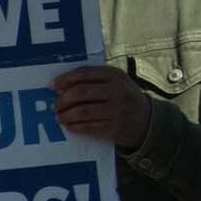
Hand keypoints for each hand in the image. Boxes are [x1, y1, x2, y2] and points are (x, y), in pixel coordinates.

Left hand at [47, 63, 165, 151]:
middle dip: (63, 99)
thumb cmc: (125, 98)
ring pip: (82, 111)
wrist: (148, 120)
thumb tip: (62, 86)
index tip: (52, 86)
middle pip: (81, 92)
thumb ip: (95, 79)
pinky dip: (74, 126)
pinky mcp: (114, 128)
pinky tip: (69, 125)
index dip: (65, 79)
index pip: (84, 73)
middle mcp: (117, 91)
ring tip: (59, 116)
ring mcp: (116, 110)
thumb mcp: (117, 82)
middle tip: (54, 105)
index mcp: (115, 75)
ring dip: (66, 115)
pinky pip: (88, 127)